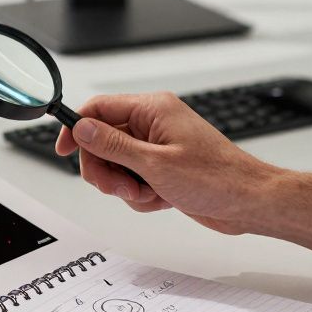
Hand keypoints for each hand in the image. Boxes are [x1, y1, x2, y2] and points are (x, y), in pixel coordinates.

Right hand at [56, 93, 275, 234]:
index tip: (63, 150)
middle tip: (118, 187)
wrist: (249, 202)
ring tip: (147, 194)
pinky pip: (133, 178)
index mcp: (152, 109)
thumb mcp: (155, 164)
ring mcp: (157, 146)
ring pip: (116, 164)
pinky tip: (160, 198)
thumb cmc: (217, 178)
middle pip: (102, 141)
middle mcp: (153, 123)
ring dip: (124, 185)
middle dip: (105, 169)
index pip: (98, 108)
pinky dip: (140, 194)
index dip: (76, 129)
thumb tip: (82, 128)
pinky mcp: (163, 167)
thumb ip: (113, 145)